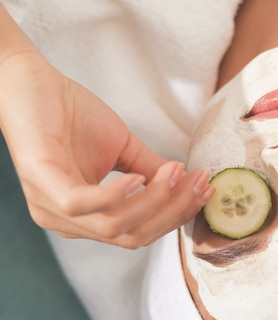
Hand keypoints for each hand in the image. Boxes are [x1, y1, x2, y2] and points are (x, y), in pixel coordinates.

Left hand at [0, 49, 213, 247]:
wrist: (30, 82)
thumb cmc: (71, 115)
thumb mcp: (124, 150)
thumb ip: (153, 171)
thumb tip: (189, 182)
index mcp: (87, 219)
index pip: (141, 232)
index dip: (178, 214)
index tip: (205, 188)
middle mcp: (68, 223)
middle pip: (133, 236)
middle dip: (173, 211)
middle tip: (196, 181)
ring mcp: (50, 207)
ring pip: (115, 226)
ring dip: (153, 201)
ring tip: (173, 172)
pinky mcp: (40, 182)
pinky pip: (84, 205)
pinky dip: (118, 195)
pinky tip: (137, 176)